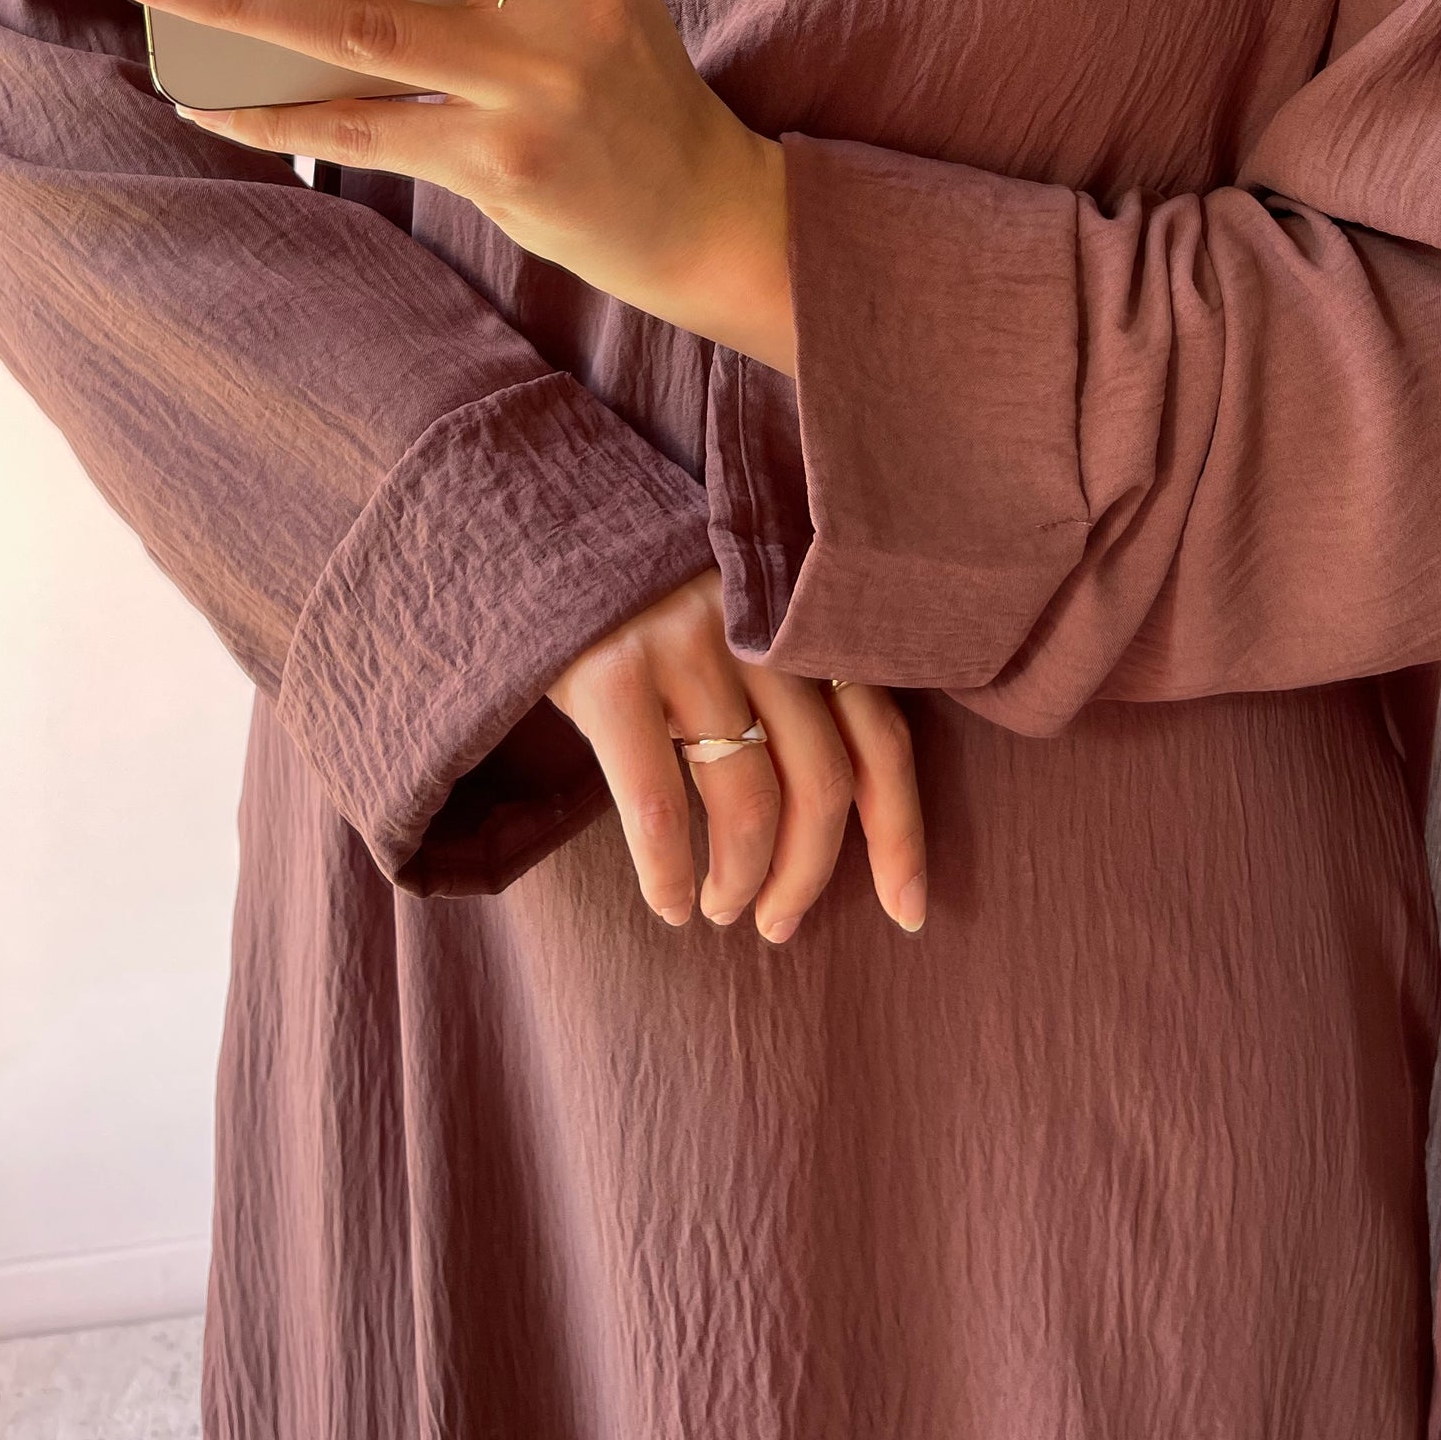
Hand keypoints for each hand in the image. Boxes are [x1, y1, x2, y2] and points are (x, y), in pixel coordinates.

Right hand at [549, 568, 926, 939]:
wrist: (532, 516)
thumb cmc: (643, 590)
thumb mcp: (736, 618)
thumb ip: (785, 683)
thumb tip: (819, 819)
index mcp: (798, 620)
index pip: (881, 738)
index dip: (900, 836)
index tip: (907, 913)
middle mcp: (757, 627)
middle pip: (821, 783)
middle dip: (807, 875)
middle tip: (778, 923)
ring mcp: (686, 645)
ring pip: (748, 802)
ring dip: (740, 881)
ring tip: (720, 908)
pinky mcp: (612, 672)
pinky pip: (660, 806)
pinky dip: (668, 875)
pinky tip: (668, 904)